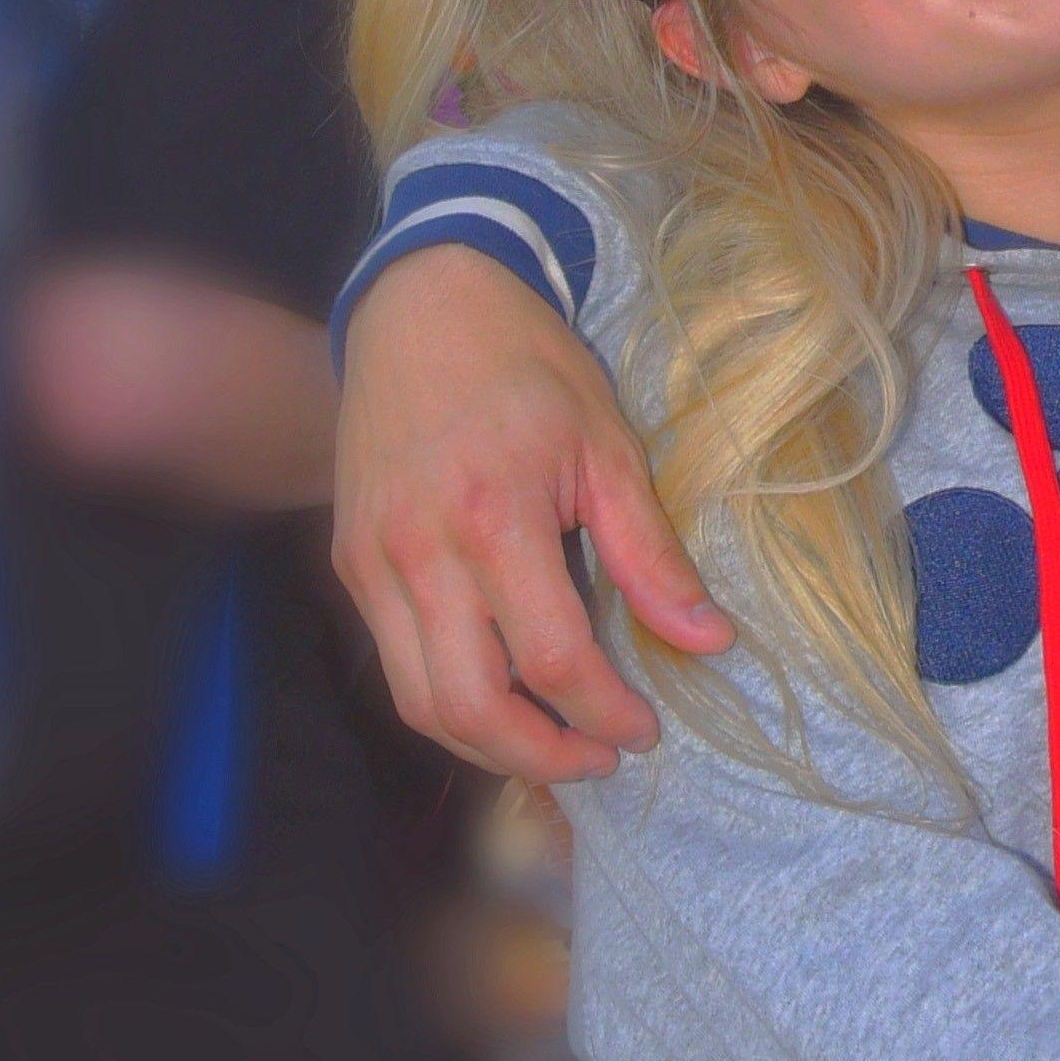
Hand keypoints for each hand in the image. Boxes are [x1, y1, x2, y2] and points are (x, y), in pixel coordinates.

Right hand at [330, 244, 724, 789]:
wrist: (420, 304)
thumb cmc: (525, 365)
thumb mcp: (606, 444)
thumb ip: (651, 554)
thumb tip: (708, 640)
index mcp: (495, 516)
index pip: (552, 657)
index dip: (604, 712)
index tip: (644, 728)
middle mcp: (420, 550)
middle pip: (469, 706)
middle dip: (542, 755)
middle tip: (601, 756)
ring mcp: (373, 561)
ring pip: (419, 701)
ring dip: (489, 745)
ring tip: (553, 742)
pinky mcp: (351, 561)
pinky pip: (395, 661)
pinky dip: (448, 698)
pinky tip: (502, 693)